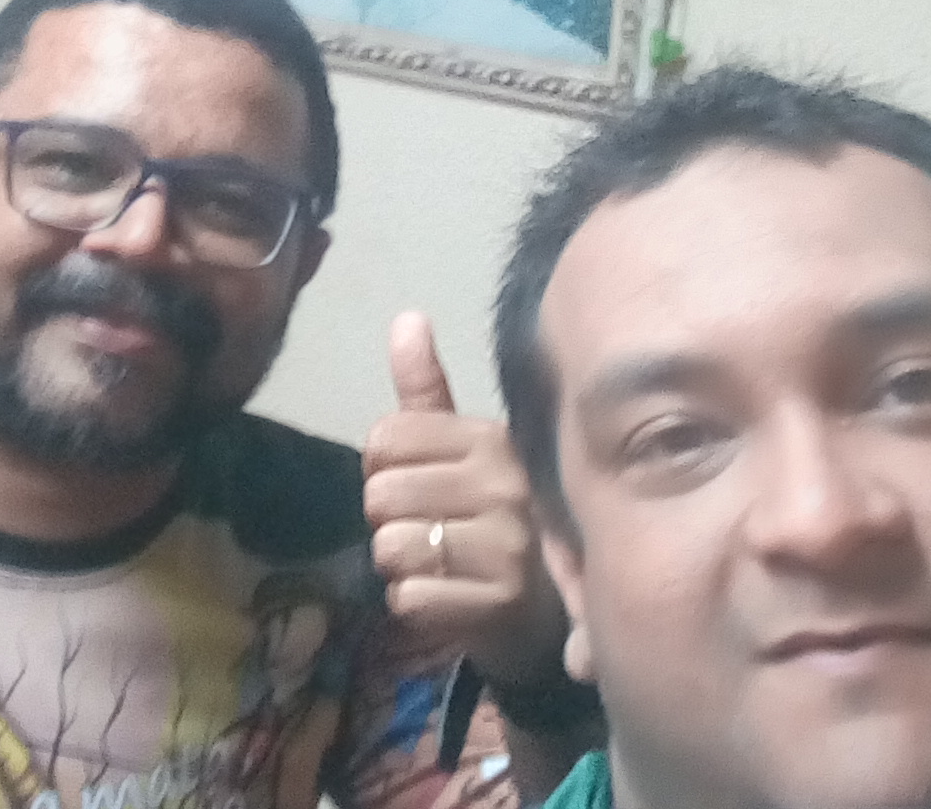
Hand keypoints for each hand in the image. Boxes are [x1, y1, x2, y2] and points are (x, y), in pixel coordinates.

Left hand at [363, 311, 567, 686]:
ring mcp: (507, 548)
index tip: (417, 483)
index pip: (385, 439)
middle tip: (431, 531)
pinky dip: (417, 604)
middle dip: (389, 520)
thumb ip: (428, 391)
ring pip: (390, 548)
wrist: (550, 614)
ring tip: (441, 565)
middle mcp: (504, 486)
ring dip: (401, 566)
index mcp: (492, 440)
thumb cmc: (496, 521)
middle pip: (380, 496)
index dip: (383, 468)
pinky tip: (450, 598)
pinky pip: (408, 598)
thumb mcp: (467, 451)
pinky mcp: (499, 606)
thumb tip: (406, 316)